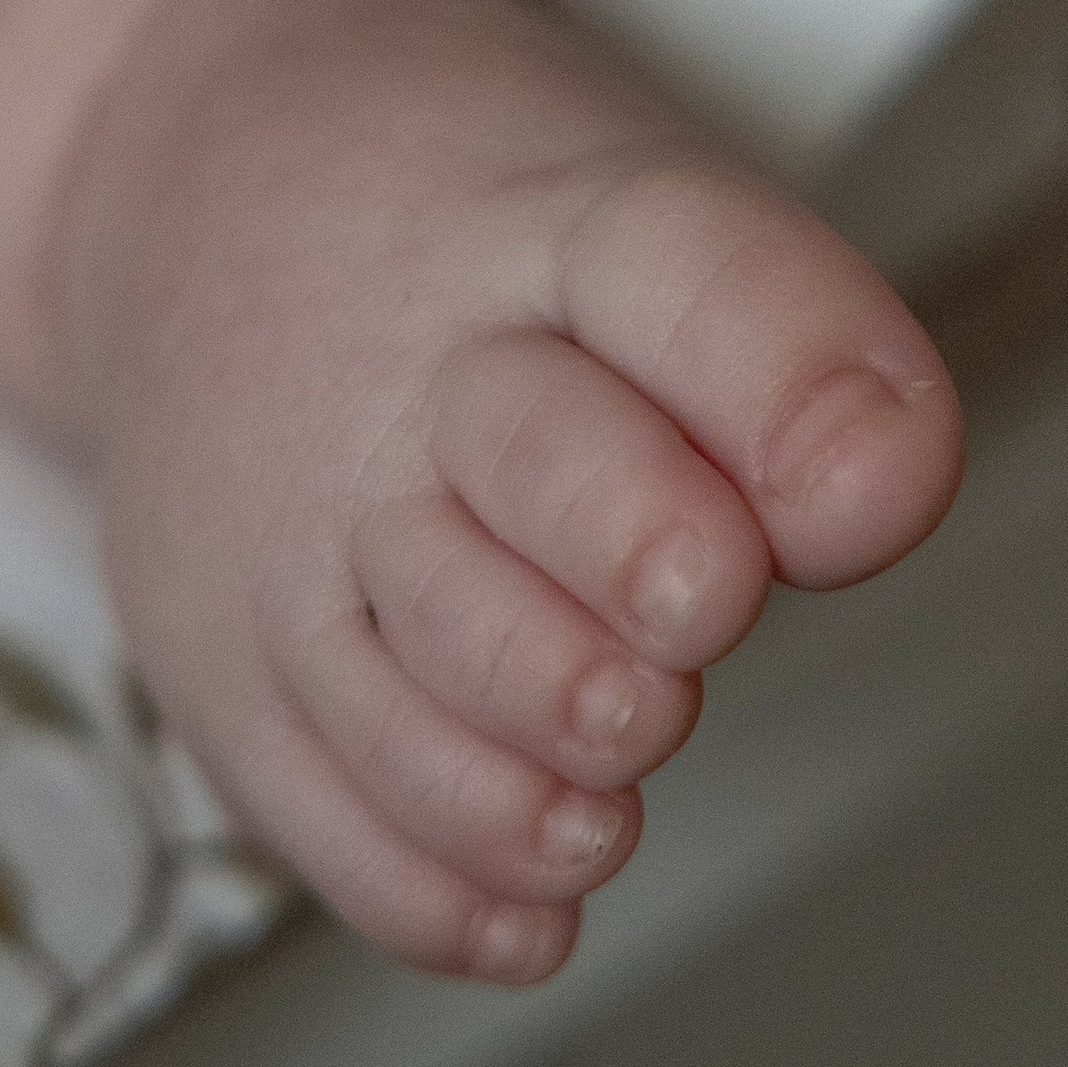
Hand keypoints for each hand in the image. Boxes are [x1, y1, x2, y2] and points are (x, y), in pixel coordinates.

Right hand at [48, 0, 964, 976]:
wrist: (193, 182)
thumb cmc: (469, 229)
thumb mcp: (638, 201)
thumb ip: (783, 345)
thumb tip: (874, 491)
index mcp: (550, 216)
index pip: (689, 270)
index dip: (787, 391)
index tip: (851, 498)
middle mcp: (404, 368)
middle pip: (544, 474)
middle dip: (650, 570)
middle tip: (696, 607)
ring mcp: (289, 523)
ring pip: (423, 690)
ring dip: (556, 766)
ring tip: (621, 743)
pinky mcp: (217, 660)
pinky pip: (331, 819)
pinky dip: (457, 884)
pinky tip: (545, 864)